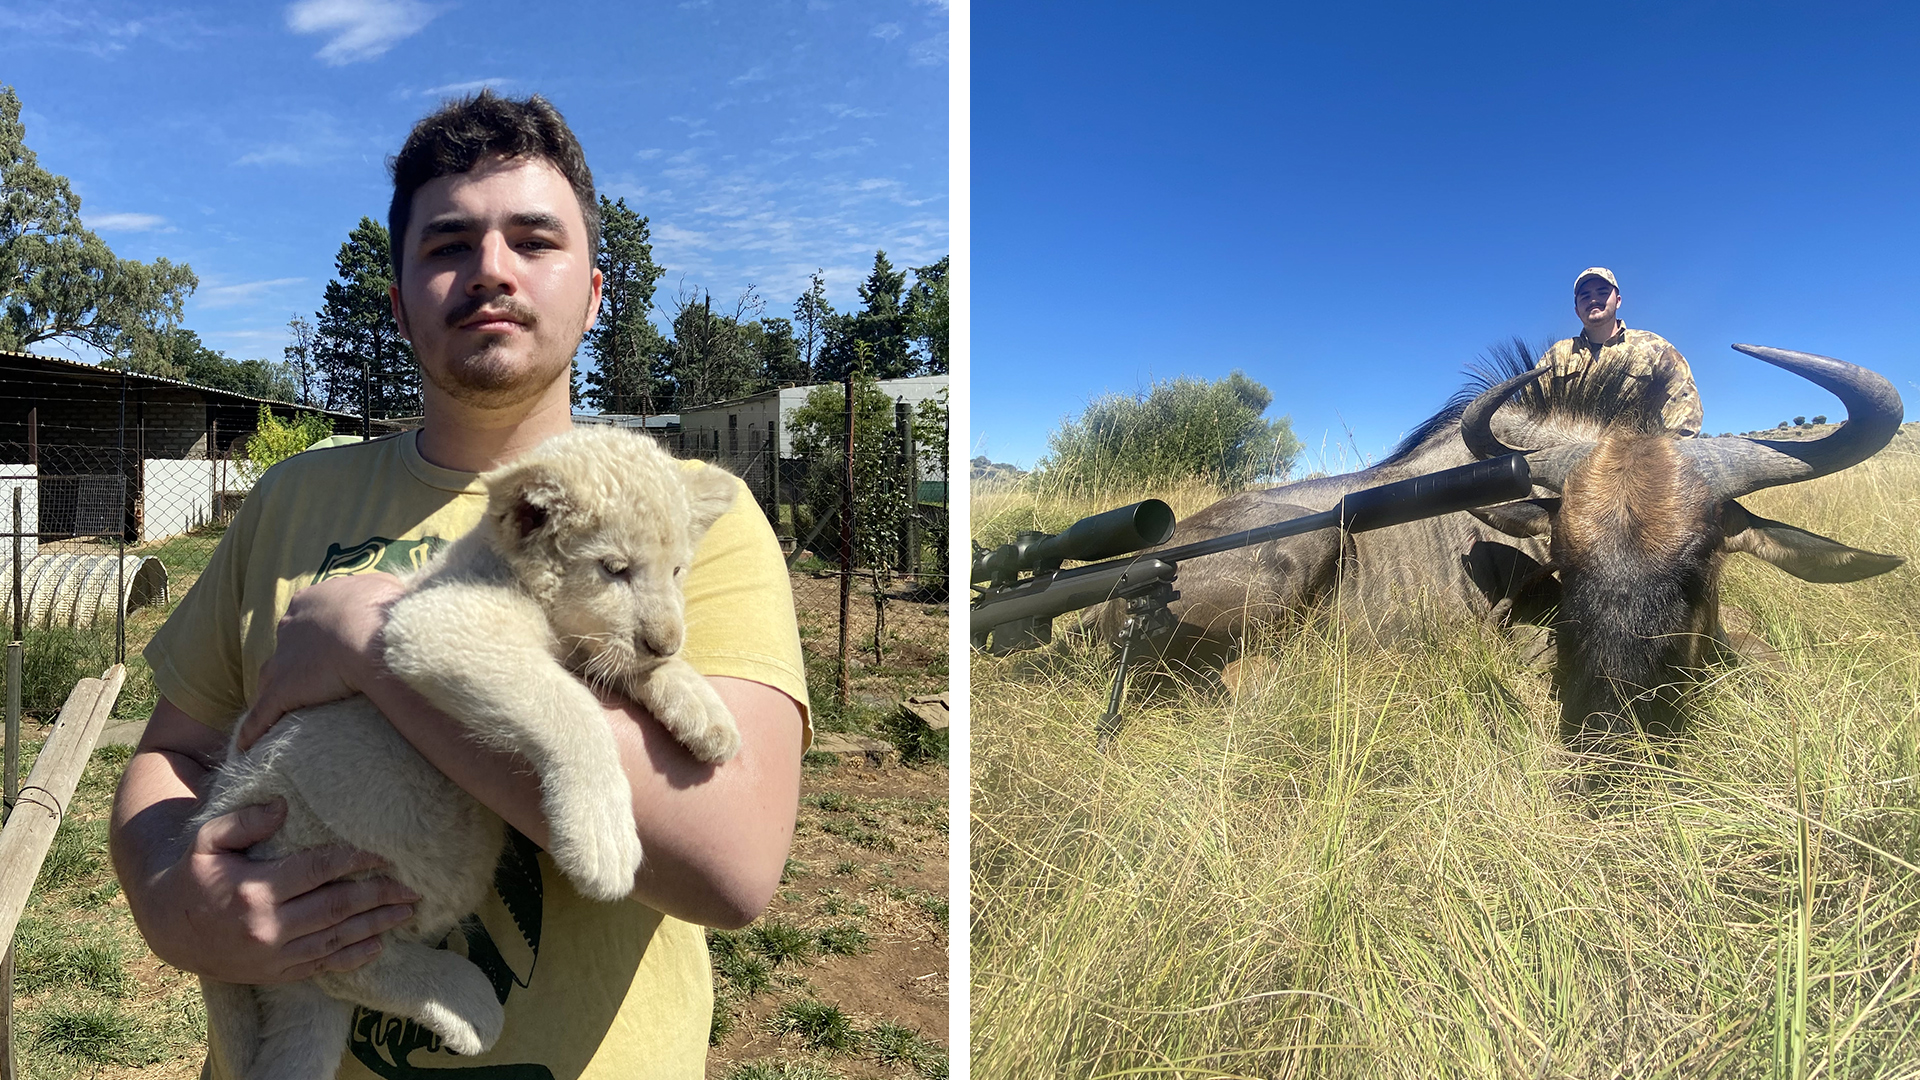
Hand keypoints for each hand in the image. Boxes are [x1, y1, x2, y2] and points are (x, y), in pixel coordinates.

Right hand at [156, 798, 420, 983]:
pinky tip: (379, 945)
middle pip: (337, 907)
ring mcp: (273, 955)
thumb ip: (246, 821)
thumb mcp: (207, 839)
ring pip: (336, 939)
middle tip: (412, 886)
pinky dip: (353, 957)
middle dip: (378, 895)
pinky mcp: (275, 973)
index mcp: (254, 890)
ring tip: (407, 912)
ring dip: (376, 926)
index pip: (317, 871)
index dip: (354, 860)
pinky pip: (322, 966)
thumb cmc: (194, 874)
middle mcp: (267, 927)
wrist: (168, 929)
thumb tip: (284, 806)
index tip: (384, 854)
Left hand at [237, 572, 405, 751]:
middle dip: (295, 661)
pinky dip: (253, 730)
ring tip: (282, 709)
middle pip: (286, 648)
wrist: (370, 633)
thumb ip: (377, 592)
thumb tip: (385, 598)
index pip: (307, 618)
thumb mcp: (383, 588)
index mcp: (312, 601)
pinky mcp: (281, 690)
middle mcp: (290, 627)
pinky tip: (248, 746)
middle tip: (312, 676)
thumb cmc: (380, 609)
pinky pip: (261, 716)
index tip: (331, 644)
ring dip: (272, 693)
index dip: (318, 632)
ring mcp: (282, 659)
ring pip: (268, 679)